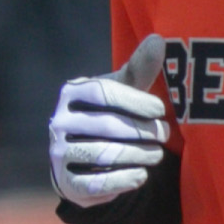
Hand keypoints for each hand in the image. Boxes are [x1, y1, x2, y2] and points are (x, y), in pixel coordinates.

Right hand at [50, 35, 170, 208]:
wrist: (82, 160)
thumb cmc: (109, 115)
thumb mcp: (123, 91)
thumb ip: (139, 69)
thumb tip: (159, 40)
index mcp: (71, 93)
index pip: (103, 93)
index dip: (135, 102)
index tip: (161, 110)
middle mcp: (59, 121)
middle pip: (106, 125)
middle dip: (142, 131)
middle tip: (164, 135)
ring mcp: (58, 154)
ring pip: (103, 155)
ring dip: (137, 155)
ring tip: (157, 155)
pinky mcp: (66, 183)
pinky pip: (96, 184)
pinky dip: (122, 180)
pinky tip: (141, 176)